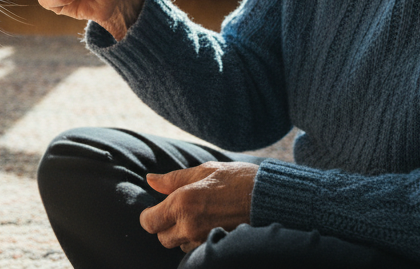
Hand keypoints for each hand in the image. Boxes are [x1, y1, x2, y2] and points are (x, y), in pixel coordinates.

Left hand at [139, 162, 257, 251]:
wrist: (270, 198)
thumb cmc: (237, 180)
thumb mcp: (204, 171)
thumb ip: (173, 179)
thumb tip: (150, 179)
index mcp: (182, 202)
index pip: (149, 222)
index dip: (149, 216)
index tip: (155, 210)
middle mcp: (189, 225)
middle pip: (162, 238)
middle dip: (165, 226)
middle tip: (178, 212)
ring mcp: (203, 239)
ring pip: (179, 245)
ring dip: (182, 235)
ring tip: (199, 216)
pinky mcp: (216, 246)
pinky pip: (196, 249)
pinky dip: (197, 240)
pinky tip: (209, 225)